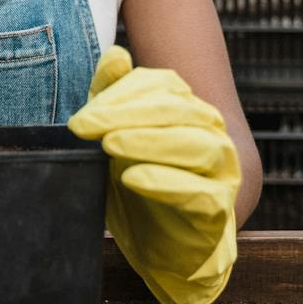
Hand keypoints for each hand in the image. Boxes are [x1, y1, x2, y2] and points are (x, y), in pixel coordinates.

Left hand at [67, 46, 238, 303]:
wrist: (164, 249)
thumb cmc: (140, 187)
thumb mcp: (115, 140)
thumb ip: (113, 98)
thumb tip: (116, 54)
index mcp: (189, 109)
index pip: (162, 86)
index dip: (121, 94)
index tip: (81, 116)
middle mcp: (212, 133)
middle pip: (177, 110)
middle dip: (127, 114)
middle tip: (84, 125)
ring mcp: (221, 172)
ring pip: (197, 146)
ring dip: (149, 141)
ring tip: (111, 144)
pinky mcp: (219, 210)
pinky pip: (201, 193)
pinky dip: (166, 182)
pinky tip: (134, 178)